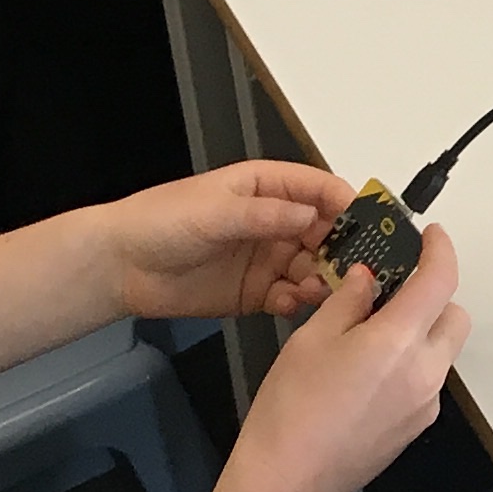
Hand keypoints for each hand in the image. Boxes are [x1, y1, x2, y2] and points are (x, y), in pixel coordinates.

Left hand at [107, 160, 352, 322]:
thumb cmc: (161, 222)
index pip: (319, 189)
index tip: (371, 223)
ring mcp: (267, 258)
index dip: (347, 204)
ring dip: (323, 279)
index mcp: (266, 187)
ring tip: (321, 291)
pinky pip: (292, 297)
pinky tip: (292, 304)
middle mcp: (274, 221)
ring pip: (313, 267)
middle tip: (358, 269)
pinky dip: (298, 302)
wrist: (121, 266)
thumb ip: (264, 215)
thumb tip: (312, 214)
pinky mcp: (257, 292)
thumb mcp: (214, 211)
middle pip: (325, 232)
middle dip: (343, 249)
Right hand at [237, 222, 469, 491]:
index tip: (430, 236)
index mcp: (401, 340)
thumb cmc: (293, 406)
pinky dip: (410, 365)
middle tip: (391, 291)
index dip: (440, 250)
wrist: (290, 480)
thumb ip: (349, 301)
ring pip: (441, 352)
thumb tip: (368, 279)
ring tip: (370, 335)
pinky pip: (426, 382)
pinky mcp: (417, 427)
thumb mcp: (313, 338)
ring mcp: (426, 404)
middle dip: (433, 297)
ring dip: (420, 333)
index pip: (441, 280)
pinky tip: (368, 374)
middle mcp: (426, 371)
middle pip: (454, 317)